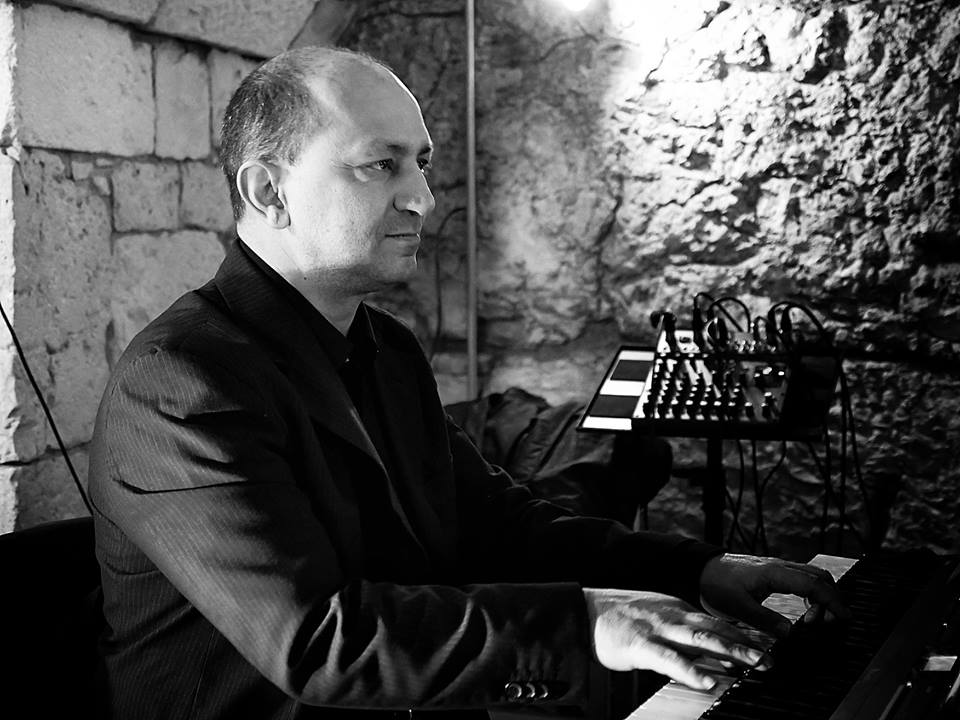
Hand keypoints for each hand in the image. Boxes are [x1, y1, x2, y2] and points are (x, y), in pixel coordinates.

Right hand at [582, 587, 769, 689]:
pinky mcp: (641, 644)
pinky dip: (691, 670)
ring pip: (702, 638)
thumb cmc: (619, 619)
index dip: (745, 633)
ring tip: (755, 665)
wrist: (584, 610)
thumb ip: (680, 632)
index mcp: (677, 609)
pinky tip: (708, 681)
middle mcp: (673, 615)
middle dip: (748, 643)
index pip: (718, 620)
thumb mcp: (655, 619)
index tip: (770, 646)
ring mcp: (658, 629)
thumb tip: (707, 651)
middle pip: (717, 627)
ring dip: (732, 651)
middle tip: (773, 658)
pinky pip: (670, 659)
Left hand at [699, 554, 849, 637]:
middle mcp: (779, 566)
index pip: (814, 584)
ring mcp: (777, 567)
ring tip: (816, 621)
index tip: (844, 618)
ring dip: (822, 596)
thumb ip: (765, 620)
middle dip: (832, 599)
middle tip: (831, 624)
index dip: (832, 601)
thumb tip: (791, 634)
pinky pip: (802, 578)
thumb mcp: (738, 607)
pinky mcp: (773, 572)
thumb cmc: (715, 586)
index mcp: (774, 573)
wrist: (700, 570)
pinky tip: (807, 610)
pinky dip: (812, 593)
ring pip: (813, 576)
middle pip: (820, 576)